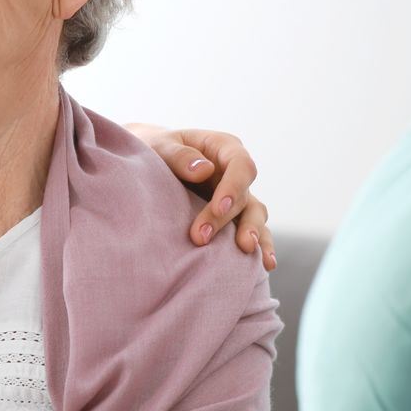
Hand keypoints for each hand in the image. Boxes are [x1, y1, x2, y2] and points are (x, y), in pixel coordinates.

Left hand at [127, 123, 275, 270]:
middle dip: (225, 219)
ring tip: (246, 251)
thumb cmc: (153, 149)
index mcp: (224, 147)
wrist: (145, 164)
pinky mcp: (231, 216)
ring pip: (254, 214)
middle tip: (200, 238)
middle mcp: (235, 172)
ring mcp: (236, 195)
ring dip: (251, 234)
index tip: (218, 207)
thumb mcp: (160, 146)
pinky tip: (265, 265)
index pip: (240, 165)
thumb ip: (179, 156)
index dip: (234, 187)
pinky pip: (251, 230)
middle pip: (244, 195)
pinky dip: (260, 246)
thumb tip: (205, 170)